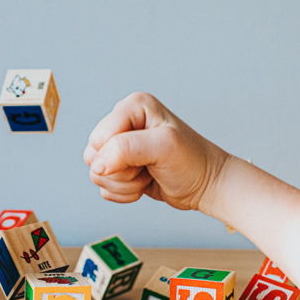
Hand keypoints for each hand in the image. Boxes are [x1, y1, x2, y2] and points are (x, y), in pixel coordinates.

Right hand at [84, 92, 229, 210]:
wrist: (206, 185)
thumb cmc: (192, 161)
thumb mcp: (163, 147)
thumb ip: (125, 149)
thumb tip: (96, 164)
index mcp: (132, 106)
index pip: (99, 138)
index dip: (117, 155)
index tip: (147, 156)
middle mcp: (123, 123)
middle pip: (93, 156)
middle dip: (121, 171)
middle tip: (148, 166)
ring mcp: (120, 147)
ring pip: (97, 174)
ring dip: (125, 184)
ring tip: (149, 174)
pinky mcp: (120, 168)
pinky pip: (104, 187)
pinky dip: (124, 193)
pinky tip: (145, 184)